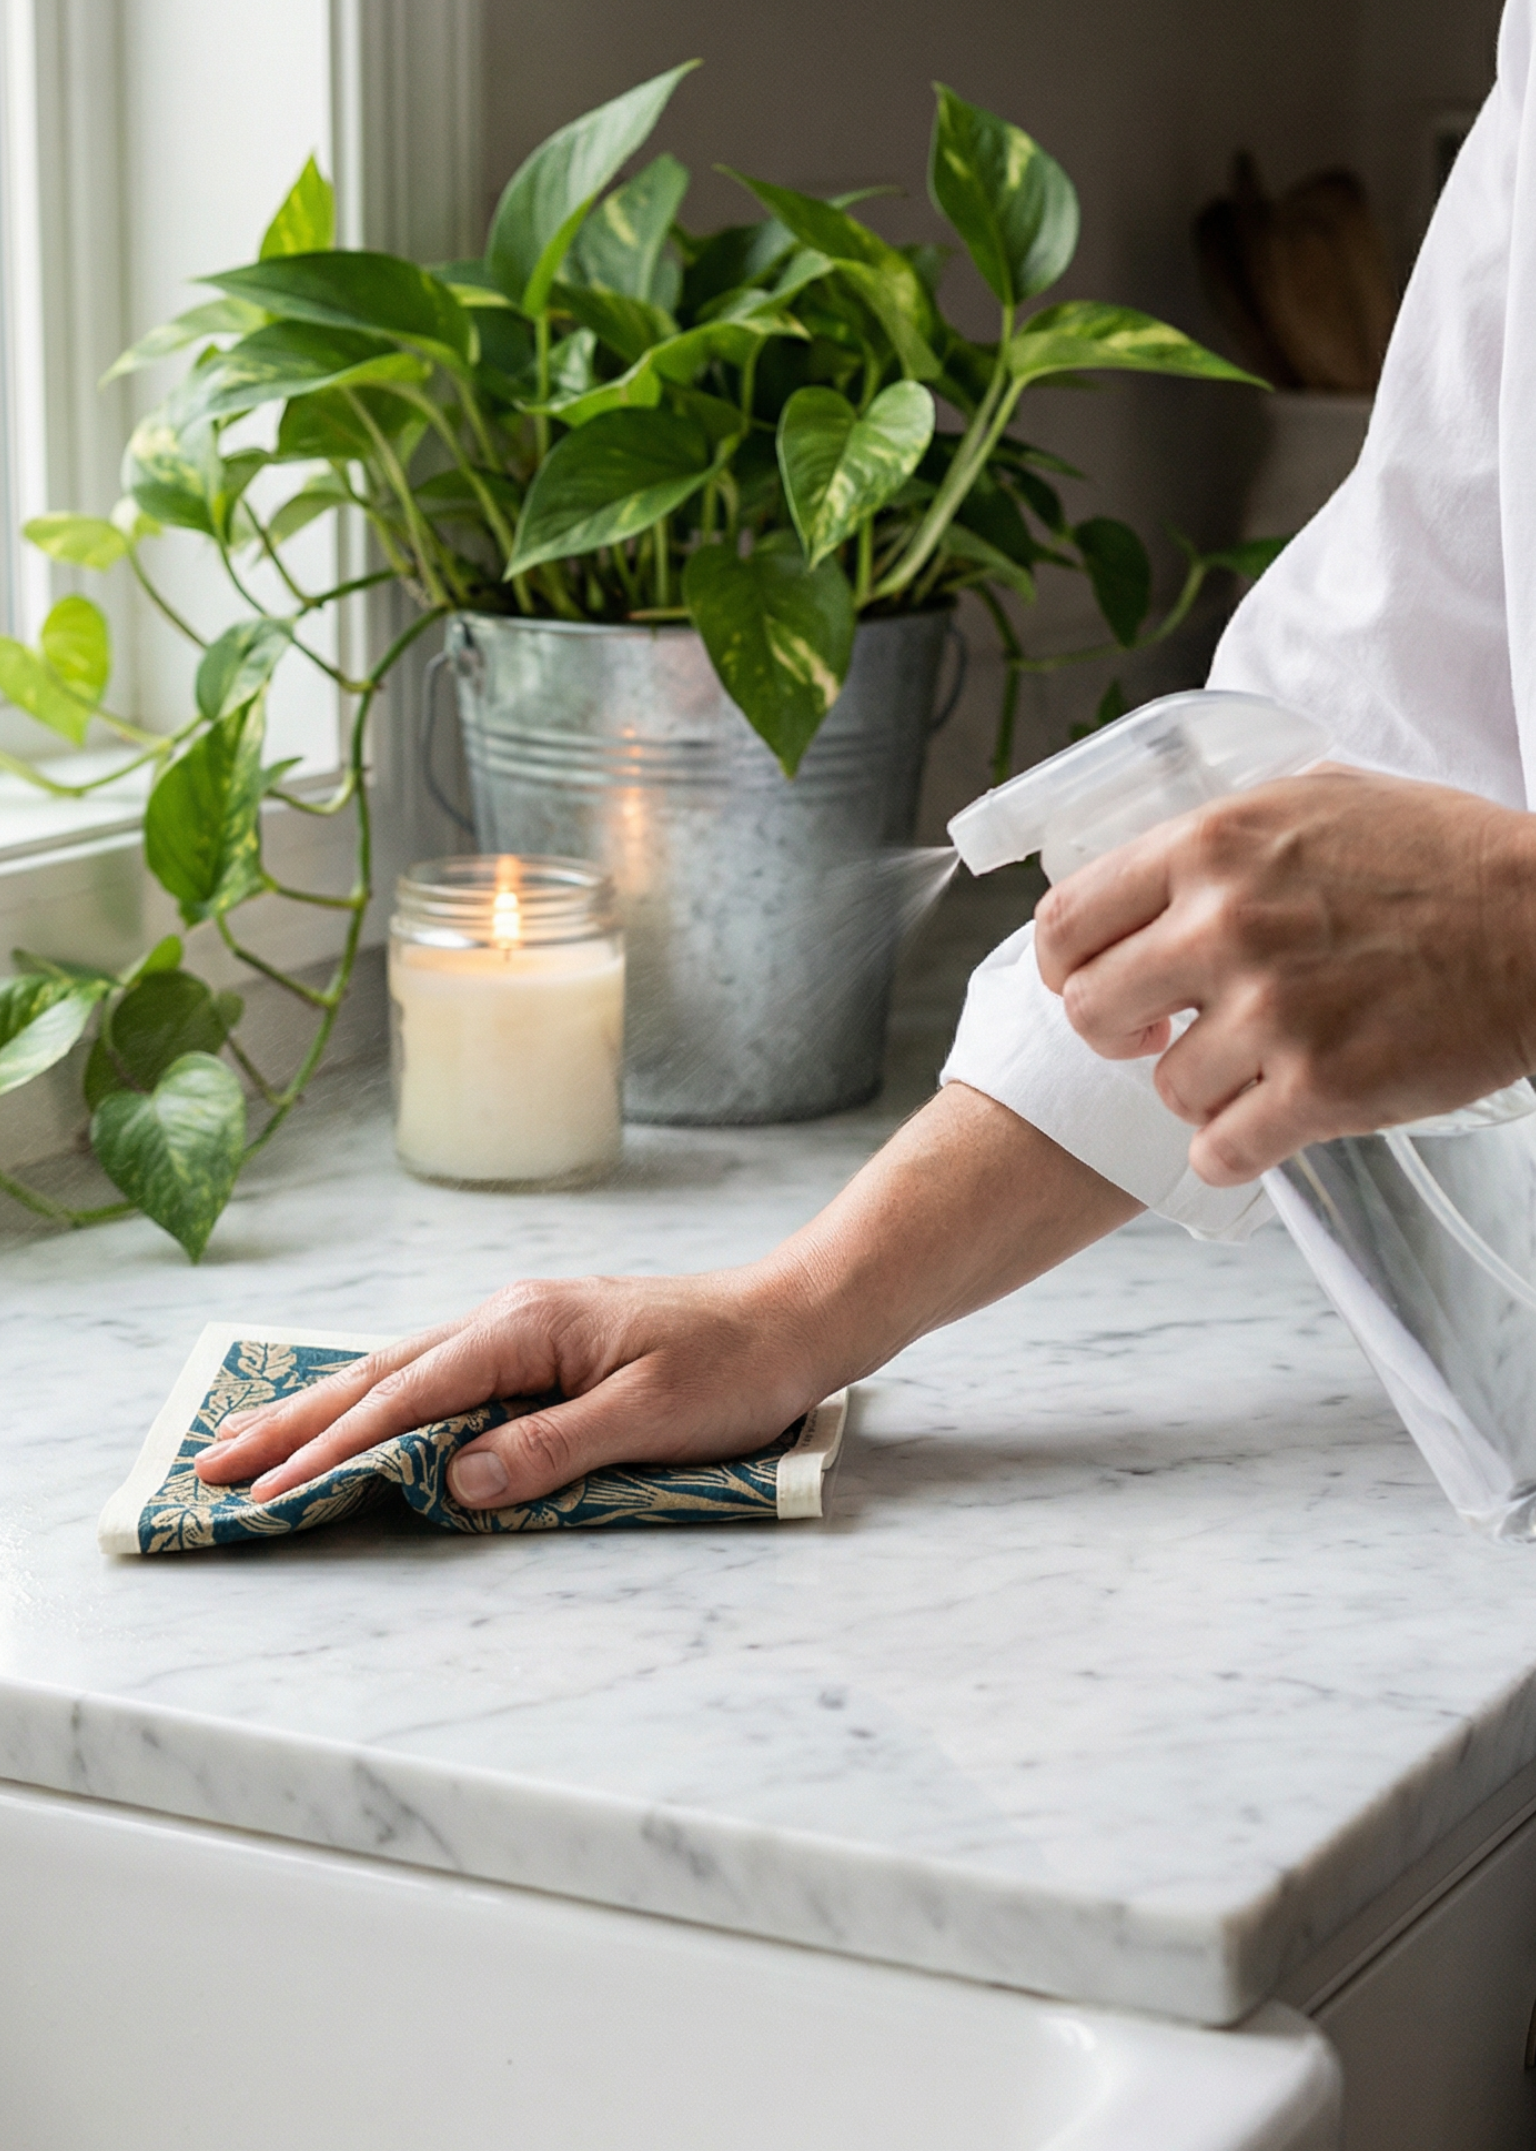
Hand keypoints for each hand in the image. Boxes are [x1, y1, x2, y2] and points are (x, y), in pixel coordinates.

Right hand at [195, 1270, 828, 1508]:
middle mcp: (506, 1316)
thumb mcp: (648, 1417)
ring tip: (248, 1439)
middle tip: (210, 1466)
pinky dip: (376, 1398)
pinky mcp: (535, 1344)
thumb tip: (456, 1480)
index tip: (267, 1493)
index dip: (332, 1449)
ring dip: (321, 1408)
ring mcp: (517, 1326)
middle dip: (292, 1426)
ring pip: (397, 1370)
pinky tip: (349, 1410)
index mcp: (524, 1328)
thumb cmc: (732, 1366)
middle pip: (379, 1376)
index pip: (407, 1398)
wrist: (790, 1315)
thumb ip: (551, 1449)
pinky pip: (433, 1372)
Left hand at [1034, 766, 1535, 1184]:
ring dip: (1203, 1090)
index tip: (1096, 984)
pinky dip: (1237, 1150)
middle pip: (1090, 1012)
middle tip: (1161, 1034)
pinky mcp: (1322, 1088)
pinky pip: (1221, 1151)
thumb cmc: (1440, 859)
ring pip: (1166, 1090)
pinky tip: (1269, 1123)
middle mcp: (1227, 924)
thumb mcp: (1314, 800)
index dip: (1069, 967)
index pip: (1066, 920)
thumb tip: (1139, 871)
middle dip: (1119, 1035)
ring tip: (1258, 1065)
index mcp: (1210, 845)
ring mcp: (1274, 1011)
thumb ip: (1219, 838)